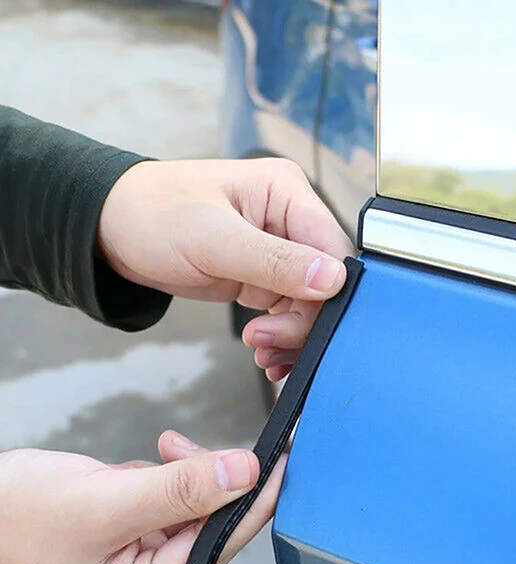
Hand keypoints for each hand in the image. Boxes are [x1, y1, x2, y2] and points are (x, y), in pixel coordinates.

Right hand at [0, 431, 284, 563]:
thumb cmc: (18, 516)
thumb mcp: (106, 501)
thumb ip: (180, 489)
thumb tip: (246, 473)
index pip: (221, 544)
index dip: (256, 499)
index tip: (282, 460)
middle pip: (212, 527)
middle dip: (217, 481)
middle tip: (227, 444)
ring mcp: (139, 560)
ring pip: (194, 509)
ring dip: (188, 473)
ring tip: (166, 449)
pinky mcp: (131, 533)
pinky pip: (170, 500)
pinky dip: (168, 475)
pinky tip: (149, 461)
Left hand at [97, 158, 354, 380]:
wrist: (112, 231)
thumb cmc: (153, 216)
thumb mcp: (213, 239)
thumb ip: (275, 262)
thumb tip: (334, 279)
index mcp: (287, 193)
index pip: (334, 248)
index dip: (331, 292)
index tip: (306, 325)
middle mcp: (291, 220)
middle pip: (327, 283)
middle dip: (303, 321)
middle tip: (267, 342)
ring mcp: (280, 251)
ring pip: (312, 304)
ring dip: (291, 335)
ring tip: (259, 348)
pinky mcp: (266, 277)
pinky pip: (290, 312)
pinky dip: (281, 336)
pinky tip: (263, 349)